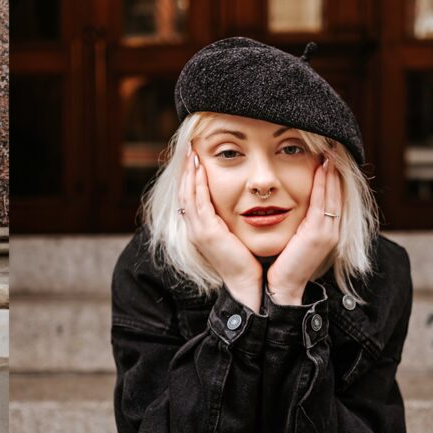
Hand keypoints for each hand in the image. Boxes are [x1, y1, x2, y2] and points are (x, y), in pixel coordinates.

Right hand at [180, 145, 261, 309]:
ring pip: (187, 194)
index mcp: (202, 229)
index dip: (191, 178)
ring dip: (189, 172)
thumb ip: (232, 220)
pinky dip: (197, 183)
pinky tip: (201, 168)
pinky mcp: (206, 232)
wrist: (247, 283)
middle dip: (187, 170)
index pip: (191, 198)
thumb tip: (240, 204)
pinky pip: (198, 202)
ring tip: (192, 153)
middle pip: (184, 193)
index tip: (196, 159)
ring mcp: (198, 230)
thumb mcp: (235, 236)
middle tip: (190, 149)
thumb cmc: (248, 261)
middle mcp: (195, 228)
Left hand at [267, 156, 341, 304]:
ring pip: (333, 194)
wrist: (281, 289)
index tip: (326, 156)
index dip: (330, 176)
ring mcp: (328, 232)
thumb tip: (285, 204)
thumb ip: (295, 223)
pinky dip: (324, 184)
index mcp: (325, 230)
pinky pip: (324, 203)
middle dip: (335, 169)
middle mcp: (331, 229)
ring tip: (330, 150)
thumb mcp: (291, 239)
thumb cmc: (280, 265)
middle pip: (337, 192)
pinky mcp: (319, 234)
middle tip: (332, 146)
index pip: (330, 197)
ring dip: (332, 171)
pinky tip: (322, 167)